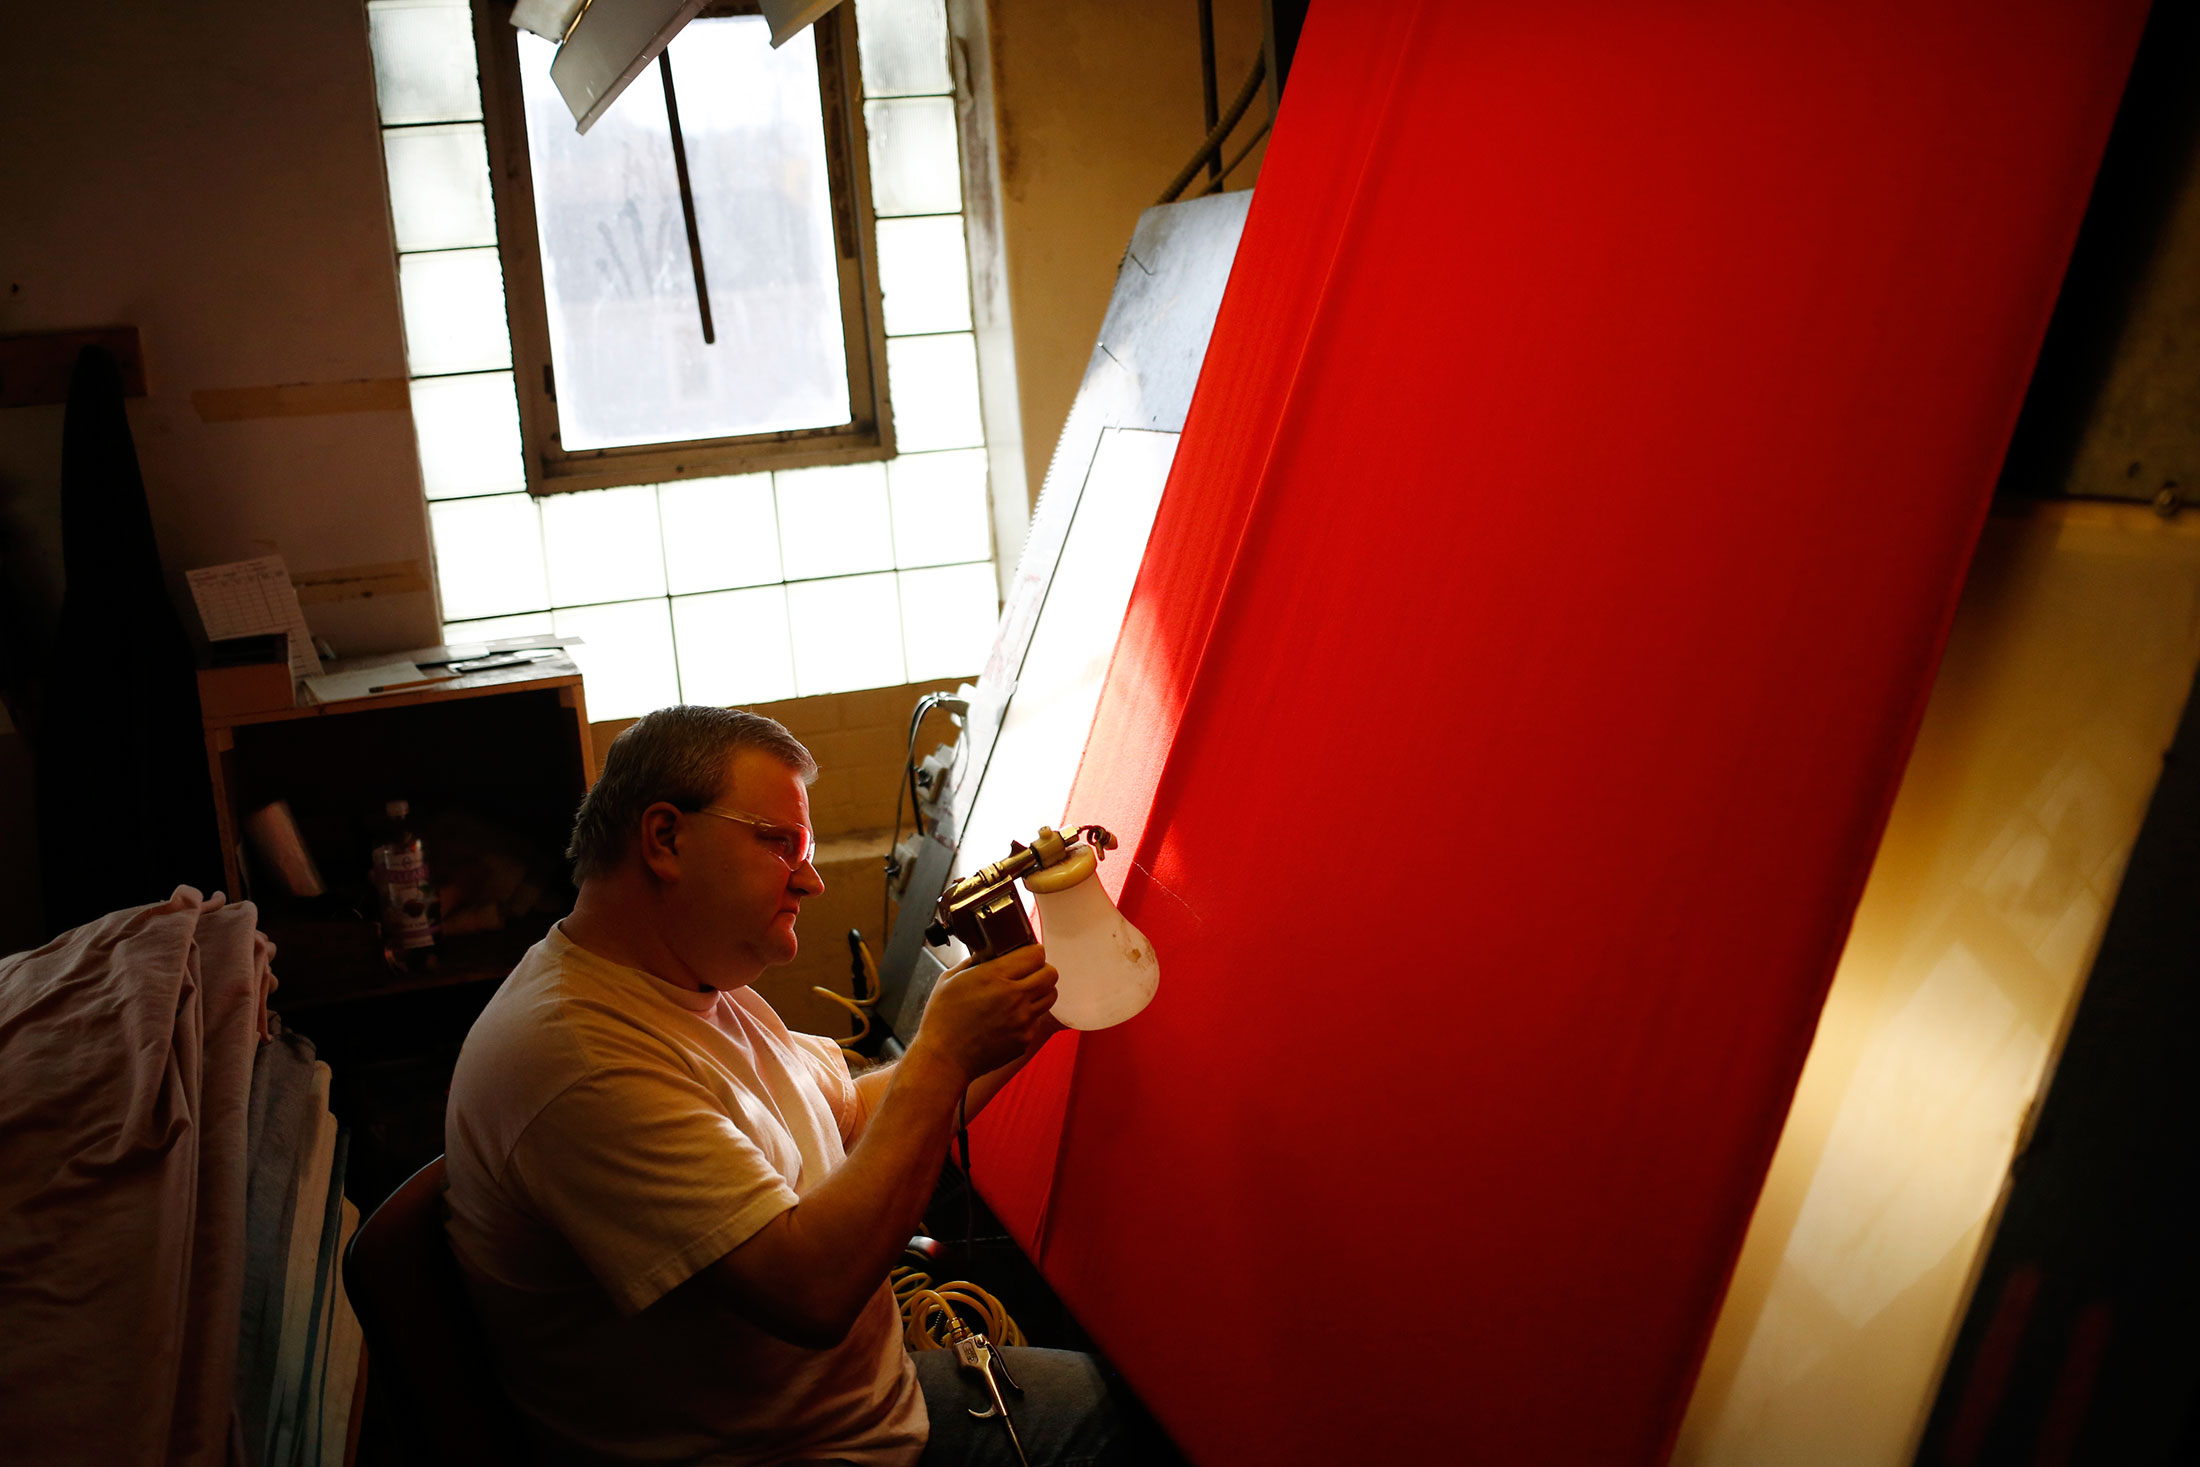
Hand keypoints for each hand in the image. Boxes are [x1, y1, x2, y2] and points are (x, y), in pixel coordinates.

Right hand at [916, 944, 1058, 1083]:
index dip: (1032, 952)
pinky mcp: (1024, 1038)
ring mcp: (1022, 1019)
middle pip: (1051, 974)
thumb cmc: (941, 1019)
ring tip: (1022, 995)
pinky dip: (1029, 1016)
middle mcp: (1014, 996)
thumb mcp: (950, 980)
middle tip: (1027, 974)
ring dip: (1040, 991)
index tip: (1024, 956)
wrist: (943, 1059)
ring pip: (1051, 996)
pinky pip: (1037, 1020)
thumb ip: (973, 962)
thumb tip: (987, 952)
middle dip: (1041, 970)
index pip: (1036, 954)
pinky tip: (1010, 1018)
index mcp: (995, 976)